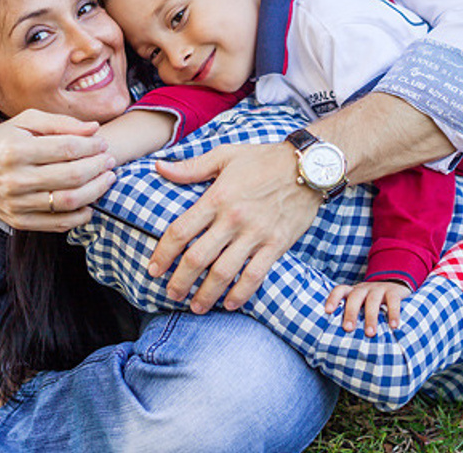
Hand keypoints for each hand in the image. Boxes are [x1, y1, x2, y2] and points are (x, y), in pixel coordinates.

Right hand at [0, 109, 117, 231]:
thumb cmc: (2, 141)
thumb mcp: (25, 121)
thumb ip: (61, 123)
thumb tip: (94, 129)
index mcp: (16, 149)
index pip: (66, 149)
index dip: (91, 146)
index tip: (102, 143)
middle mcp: (15, 178)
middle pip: (71, 176)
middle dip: (98, 167)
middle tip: (109, 160)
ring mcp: (16, 203)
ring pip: (68, 201)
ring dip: (96, 190)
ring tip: (107, 179)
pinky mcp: (18, 221)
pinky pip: (57, 224)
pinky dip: (80, 216)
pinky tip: (90, 204)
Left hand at [148, 141, 319, 312]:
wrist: (309, 165)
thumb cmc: (264, 158)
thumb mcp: (225, 155)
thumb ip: (191, 167)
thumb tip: (159, 168)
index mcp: (217, 197)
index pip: (181, 231)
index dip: (163, 254)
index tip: (153, 269)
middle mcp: (233, 218)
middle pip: (198, 258)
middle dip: (180, 281)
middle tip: (171, 293)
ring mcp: (256, 233)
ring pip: (224, 272)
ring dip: (207, 294)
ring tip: (196, 307)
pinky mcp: (277, 244)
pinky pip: (255, 275)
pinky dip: (241, 293)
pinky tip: (230, 303)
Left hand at [325, 280, 411, 335]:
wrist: (395, 286)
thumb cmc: (371, 303)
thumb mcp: (360, 305)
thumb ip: (351, 316)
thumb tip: (338, 341)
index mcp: (353, 291)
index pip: (340, 290)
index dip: (333, 298)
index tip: (328, 311)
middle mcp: (364, 289)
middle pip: (355, 297)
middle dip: (351, 312)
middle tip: (348, 328)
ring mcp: (379, 289)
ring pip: (373, 300)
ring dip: (371, 317)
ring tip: (370, 333)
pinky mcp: (394, 291)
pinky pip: (393, 301)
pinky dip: (393, 313)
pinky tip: (393, 326)